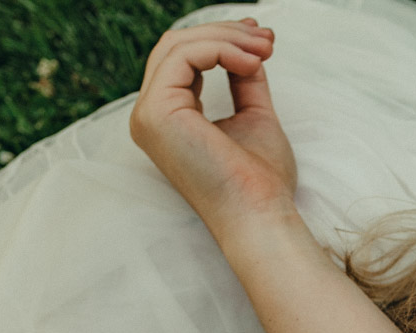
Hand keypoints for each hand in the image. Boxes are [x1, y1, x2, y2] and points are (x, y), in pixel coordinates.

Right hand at [128, 19, 297, 233]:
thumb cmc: (261, 182)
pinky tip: (252, 62)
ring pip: (177, 45)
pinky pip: (184, 56)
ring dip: (228, 38)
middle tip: (267, 38)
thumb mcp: (254, 116)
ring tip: (265, 49)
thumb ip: (245, 80)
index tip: (263, 40)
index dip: (222, 41)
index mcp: (169, 119)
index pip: (184, 61)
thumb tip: (249, 48)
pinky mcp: (156, 112)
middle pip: (176, 46)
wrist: (260, 215)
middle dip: (226, 33)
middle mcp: (150, 116)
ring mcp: (148, 115)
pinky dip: (221, 49)